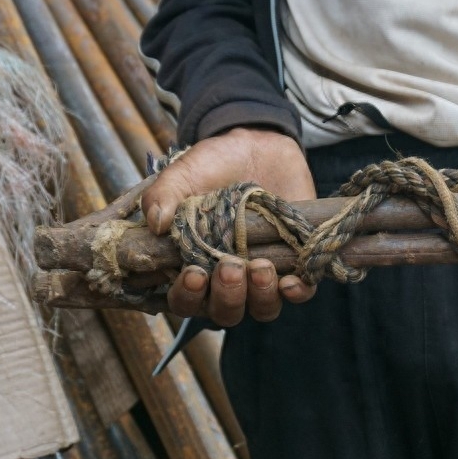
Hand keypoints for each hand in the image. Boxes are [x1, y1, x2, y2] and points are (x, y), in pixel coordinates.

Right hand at [141, 127, 317, 324]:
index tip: (193, 273)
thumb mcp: (183, 175)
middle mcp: (227, 280)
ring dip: (261, 295)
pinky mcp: (295, 263)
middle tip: (230, 265)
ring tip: (260, 266)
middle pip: (224, 312)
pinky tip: (292, 281)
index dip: (187, 297)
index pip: (185, 301)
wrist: (256, 146)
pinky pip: (300, 293)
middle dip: (227, 295)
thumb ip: (164, 195)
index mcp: (193, 266)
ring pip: (262, 308)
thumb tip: (157, 223)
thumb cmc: (212, 166)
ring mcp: (261, 274)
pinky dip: (298, 292)